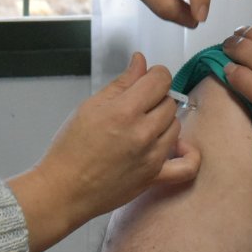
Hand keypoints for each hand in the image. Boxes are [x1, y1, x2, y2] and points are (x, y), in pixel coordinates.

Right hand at [8, 52, 200, 251]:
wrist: (63, 190)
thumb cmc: (70, 148)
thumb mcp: (90, 106)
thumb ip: (121, 82)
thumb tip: (141, 61)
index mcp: (125, 111)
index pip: (161, 79)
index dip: (155, 74)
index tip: (148, 78)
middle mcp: (143, 133)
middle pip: (169, 102)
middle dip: (156, 98)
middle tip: (138, 105)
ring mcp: (152, 157)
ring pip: (176, 126)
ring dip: (164, 121)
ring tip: (144, 125)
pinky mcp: (154, 177)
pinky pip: (187, 165)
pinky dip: (187, 153)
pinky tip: (177, 146)